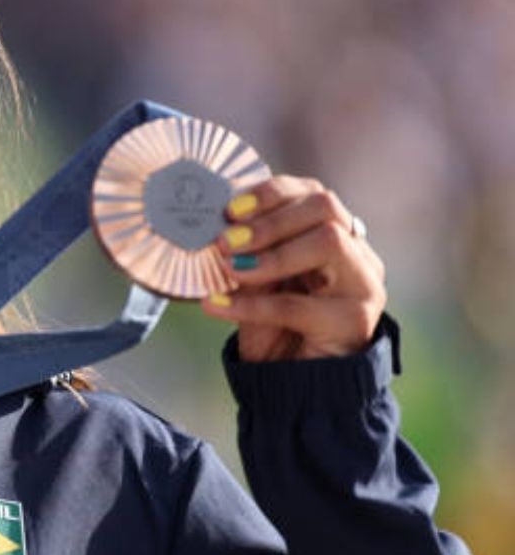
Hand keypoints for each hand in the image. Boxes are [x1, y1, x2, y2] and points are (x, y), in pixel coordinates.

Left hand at [200, 175, 385, 361]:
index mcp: (335, 235)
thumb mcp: (256, 284)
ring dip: (271, 254)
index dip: (272, 194)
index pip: (312, 194)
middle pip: (326, 208)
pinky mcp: (356, 322)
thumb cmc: (276, 329)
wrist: (299, 388)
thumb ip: (247, 255)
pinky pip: (301, 305)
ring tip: (230, 269)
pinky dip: (252, 304)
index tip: (231, 209)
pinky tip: (217, 305)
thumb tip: (218, 232)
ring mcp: (363, 285)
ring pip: (329, 243)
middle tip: (226, 241)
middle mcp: (357, 254)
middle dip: (271, 220)